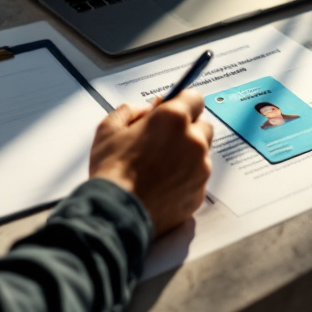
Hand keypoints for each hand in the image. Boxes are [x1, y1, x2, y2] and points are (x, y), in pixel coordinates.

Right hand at [89, 91, 212, 237]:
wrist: (116, 213)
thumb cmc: (111, 171)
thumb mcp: (109, 129)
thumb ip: (130, 111)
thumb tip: (146, 110)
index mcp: (173, 119)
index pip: (194, 98)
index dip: (181, 103)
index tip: (172, 110)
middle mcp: (194, 141)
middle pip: (202, 126)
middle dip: (187, 129)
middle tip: (162, 141)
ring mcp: (200, 168)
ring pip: (201, 154)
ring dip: (187, 155)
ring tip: (159, 167)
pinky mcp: (200, 192)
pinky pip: (197, 178)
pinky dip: (185, 178)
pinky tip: (163, 185)